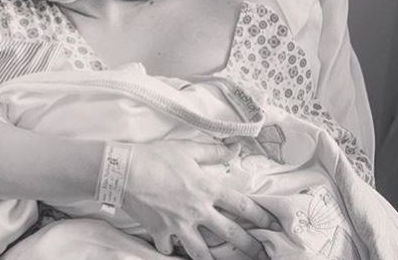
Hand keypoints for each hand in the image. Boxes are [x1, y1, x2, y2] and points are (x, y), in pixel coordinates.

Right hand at [121, 140, 278, 259]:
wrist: (123, 171)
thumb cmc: (155, 156)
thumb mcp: (187, 148)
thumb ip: (213, 151)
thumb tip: (235, 148)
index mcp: (207, 188)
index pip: (242, 205)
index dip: (261, 216)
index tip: (273, 226)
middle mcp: (197, 210)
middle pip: (230, 234)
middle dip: (249, 247)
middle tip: (262, 256)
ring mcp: (179, 225)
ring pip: (202, 252)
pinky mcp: (160, 232)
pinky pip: (169, 248)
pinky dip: (172, 250)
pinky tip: (174, 249)